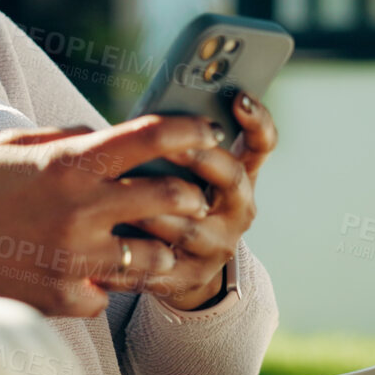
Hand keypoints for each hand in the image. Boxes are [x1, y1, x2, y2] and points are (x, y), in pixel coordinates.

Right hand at [0, 114, 219, 317]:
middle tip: (192, 197)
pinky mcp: (65, 298)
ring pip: (153, 257)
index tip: (206, 132)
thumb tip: (108, 135)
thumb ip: (66, 139)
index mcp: (68, 163)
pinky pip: (109, 295)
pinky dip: (103, 286)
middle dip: (191, 196)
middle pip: (170, 199)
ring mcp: (76, 258)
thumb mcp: (12, 146)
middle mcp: (81, 209)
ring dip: (157, 249)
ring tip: (147, 243)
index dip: (190, 130)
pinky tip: (88, 276)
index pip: (150, 137)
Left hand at [121, 91, 277, 309]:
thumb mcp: (183, 171)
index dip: (256, 119)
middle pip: (231, 178)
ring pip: (193, 226)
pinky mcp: (192, 276)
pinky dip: (138, 252)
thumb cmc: (172, 201)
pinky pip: (164, 264)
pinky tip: (113, 241)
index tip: (237, 98)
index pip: (261, 143)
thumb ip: (176, 145)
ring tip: (128, 197)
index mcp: (240, 175)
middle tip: (172, 147)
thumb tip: (151, 113)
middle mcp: (239, 209)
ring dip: (159, 211)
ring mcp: (219, 244)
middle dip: (200, 159)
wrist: (178, 265)